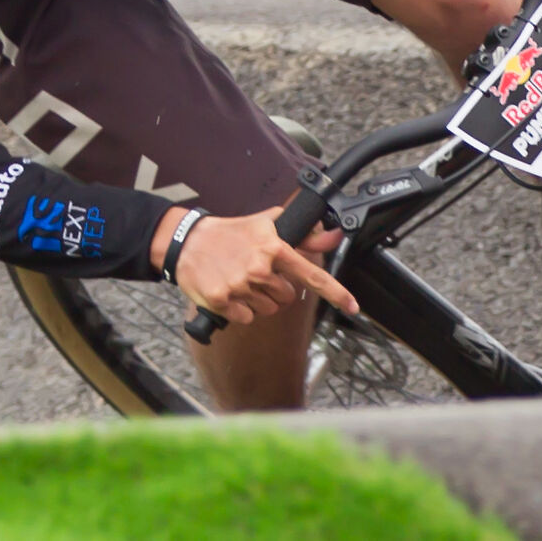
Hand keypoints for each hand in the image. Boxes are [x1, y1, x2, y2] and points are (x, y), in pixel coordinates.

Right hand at [152, 205, 356, 326]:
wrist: (188, 241)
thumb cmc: (232, 233)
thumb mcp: (267, 224)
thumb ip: (302, 235)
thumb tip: (332, 235)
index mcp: (274, 249)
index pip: (312, 275)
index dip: (336, 293)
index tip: (353, 306)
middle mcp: (259, 269)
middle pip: (287, 298)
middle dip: (277, 290)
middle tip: (259, 275)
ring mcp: (240, 286)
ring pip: (267, 310)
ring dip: (258, 300)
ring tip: (242, 280)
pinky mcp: (222, 301)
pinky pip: (246, 317)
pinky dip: (240, 309)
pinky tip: (230, 290)